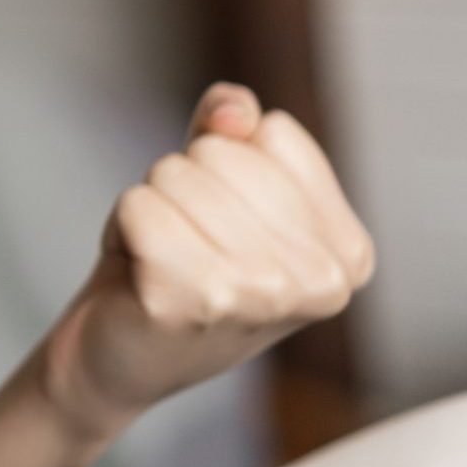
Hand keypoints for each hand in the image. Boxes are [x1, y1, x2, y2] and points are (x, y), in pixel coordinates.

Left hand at [39, 82, 376, 440]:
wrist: (117, 355)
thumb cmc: (175, 265)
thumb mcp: (217, 188)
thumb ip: (234, 131)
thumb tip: (234, 110)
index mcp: (348, 252)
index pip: (276, 133)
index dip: (226, 161)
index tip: (220, 222)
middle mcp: (322, 281)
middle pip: (220, 152)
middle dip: (181, 184)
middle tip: (182, 245)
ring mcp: (262, 296)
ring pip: (174, 172)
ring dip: (150, 207)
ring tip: (160, 259)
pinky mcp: (193, 301)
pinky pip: (140, 206)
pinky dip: (123, 225)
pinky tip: (138, 273)